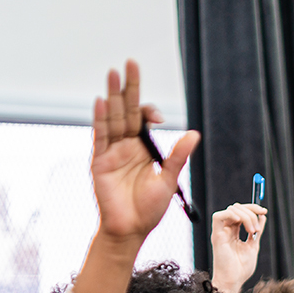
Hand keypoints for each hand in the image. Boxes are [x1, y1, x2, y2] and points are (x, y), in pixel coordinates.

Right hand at [91, 60, 199, 247]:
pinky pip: (100, 137)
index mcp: (143, 148)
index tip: (157, 116)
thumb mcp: (168, 179)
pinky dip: (101, 119)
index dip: (149, 111)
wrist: (130, 229)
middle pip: (126, 111)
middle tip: (130, 63)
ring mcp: (111, 152)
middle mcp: (126, 146)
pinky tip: (102, 102)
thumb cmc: (149, 208)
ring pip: (112, 118)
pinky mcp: (100, 161)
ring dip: (113, 96)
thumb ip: (178, 155)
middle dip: (128, 88)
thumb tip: (194, 133)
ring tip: (112, 73)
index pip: (143, 119)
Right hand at [210, 203, 267, 292]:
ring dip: (246, 217)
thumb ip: (257, 231)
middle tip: (257, 229)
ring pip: (231, 210)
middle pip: (236, 208)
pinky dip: (231, 215)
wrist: (233, 281)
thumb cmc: (241, 269)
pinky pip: (218, 216)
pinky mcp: (216, 235)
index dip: (252, 209)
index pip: (241, 212)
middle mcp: (226, 230)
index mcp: (234, 232)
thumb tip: (263, 217)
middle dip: (251, 212)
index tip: (264, 212)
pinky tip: (241, 223)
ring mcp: (221, 232)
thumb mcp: (254, 246)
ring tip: (253, 231)